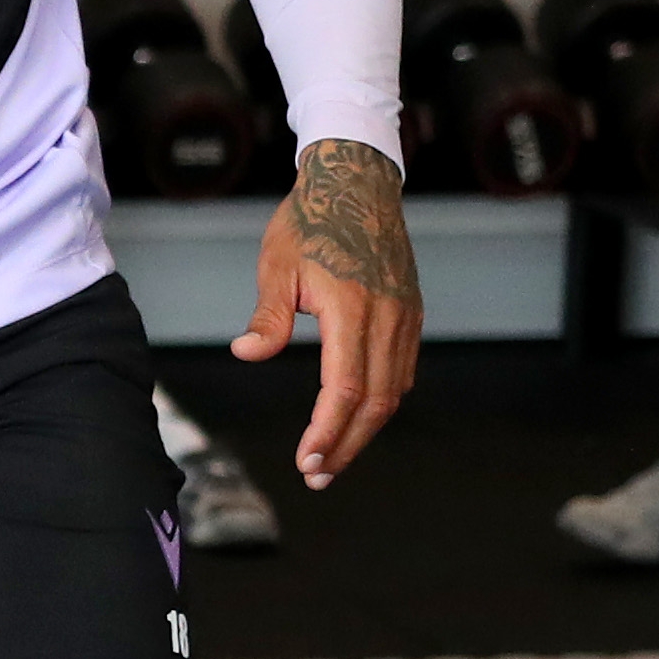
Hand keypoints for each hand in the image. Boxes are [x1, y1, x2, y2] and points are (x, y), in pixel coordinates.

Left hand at [233, 137, 419, 488]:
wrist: (357, 181)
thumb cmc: (309, 221)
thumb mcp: (276, 264)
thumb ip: (267, 316)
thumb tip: (247, 353)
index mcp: (351, 308)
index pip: (342, 390)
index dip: (326, 433)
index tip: (305, 461)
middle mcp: (387, 316)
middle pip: (374, 402)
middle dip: (346, 446)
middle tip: (317, 476)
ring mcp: (405, 315)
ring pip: (393, 391)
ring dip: (365, 430)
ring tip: (333, 458)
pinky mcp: (411, 312)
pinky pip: (402, 369)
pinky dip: (381, 401)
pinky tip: (357, 419)